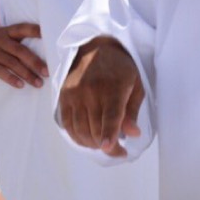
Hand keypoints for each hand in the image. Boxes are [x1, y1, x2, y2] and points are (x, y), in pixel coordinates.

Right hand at [0, 23, 48, 88]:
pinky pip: (0, 72)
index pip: (22, 28)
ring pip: (12, 63)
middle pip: (20, 51)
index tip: (48, 35)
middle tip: (47, 72)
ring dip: (27, 74)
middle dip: (35, 62)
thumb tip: (39, 53)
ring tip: (38, 83)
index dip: (35, 31)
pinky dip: (11, 79)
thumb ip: (13, 41)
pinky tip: (21, 85)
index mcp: (4, 31)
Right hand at [57, 37, 142, 157]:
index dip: (109, 134)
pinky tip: (87, 141)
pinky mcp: (64, 97)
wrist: (94, 47)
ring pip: (81, 130)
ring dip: (92, 144)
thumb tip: (132, 133)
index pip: (110, 116)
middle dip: (108, 147)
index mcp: (112, 88)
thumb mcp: (135, 85)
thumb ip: (132, 110)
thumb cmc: (120, 68)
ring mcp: (74, 95)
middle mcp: (90, 91)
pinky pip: (67, 124)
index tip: (108, 148)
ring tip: (104, 146)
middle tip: (118, 151)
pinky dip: (77, 137)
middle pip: (96, 128)